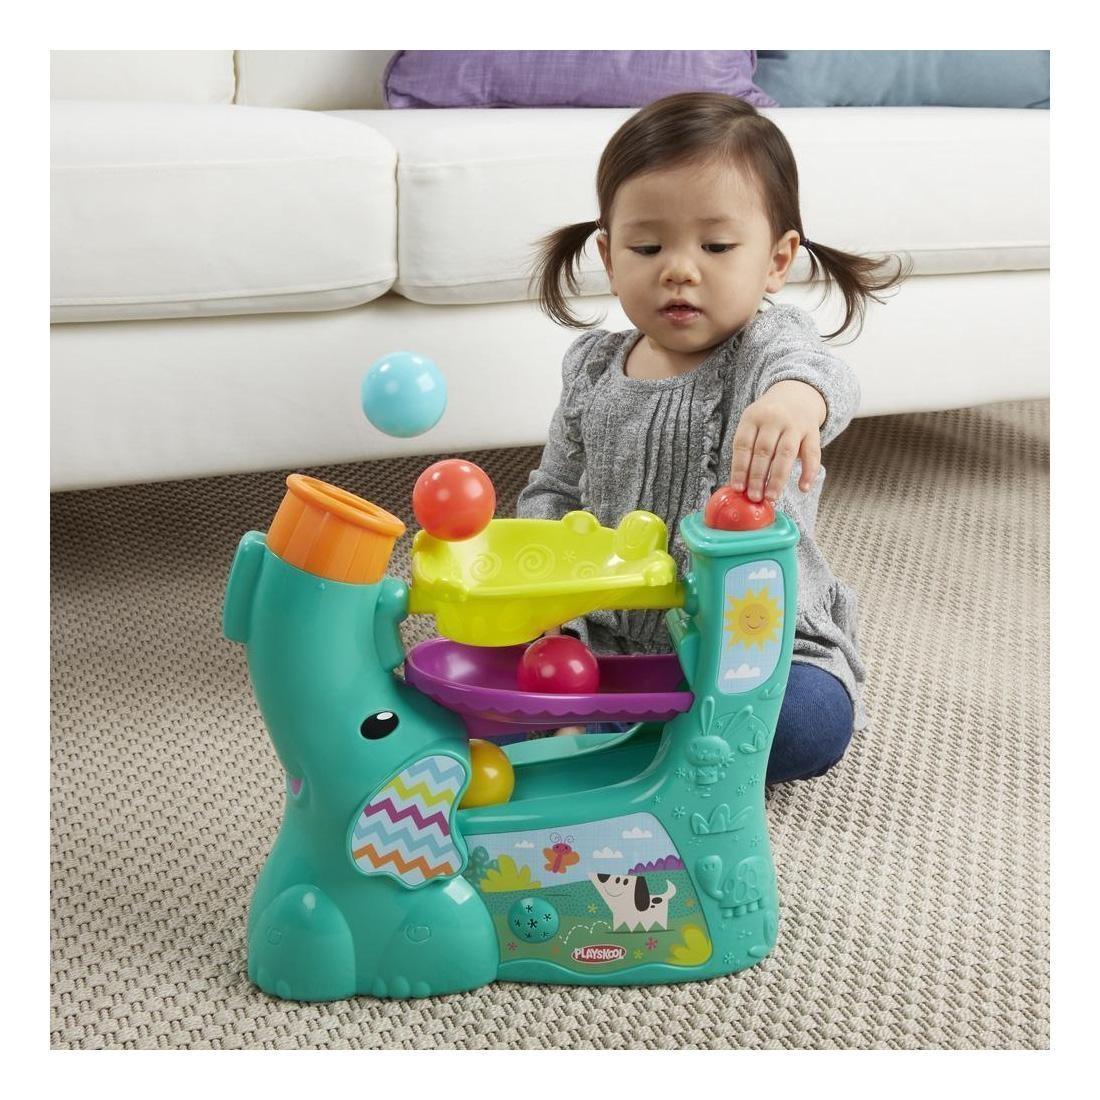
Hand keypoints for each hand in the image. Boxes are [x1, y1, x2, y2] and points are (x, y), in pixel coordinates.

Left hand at [730, 380, 826, 502]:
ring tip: (772, 497)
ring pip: (786, 453)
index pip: (743, 444)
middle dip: (758, 477)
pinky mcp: (813, 432)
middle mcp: (773, 419)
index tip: (738, 488)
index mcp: (752, 417)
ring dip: (778, 478)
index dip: (740, 468)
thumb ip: (746, 449)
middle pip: (764, 451)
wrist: (796, 394)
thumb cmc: (767, 419)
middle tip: (754, 497)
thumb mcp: (752, 424)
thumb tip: (740, 485)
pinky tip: (802, 489)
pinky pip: (813, 454)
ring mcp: (795, 425)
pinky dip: (808, 472)